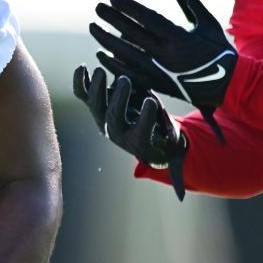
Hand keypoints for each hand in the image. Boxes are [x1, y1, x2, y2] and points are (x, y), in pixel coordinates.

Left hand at [72, 67, 187, 200]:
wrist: (140, 134)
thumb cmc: (162, 137)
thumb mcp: (171, 144)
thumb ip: (174, 154)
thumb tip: (181, 194)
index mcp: (135, 142)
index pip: (139, 131)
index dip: (145, 118)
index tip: (154, 102)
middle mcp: (114, 130)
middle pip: (113, 115)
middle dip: (120, 98)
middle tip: (126, 81)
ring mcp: (101, 116)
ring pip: (95, 104)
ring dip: (98, 88)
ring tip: (102, 71)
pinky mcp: (94, 103)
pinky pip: (83, 94)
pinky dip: (81, 81)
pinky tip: (82, 68)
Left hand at [89, 0, 236, 140]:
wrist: (228, 84)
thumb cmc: (218, 49)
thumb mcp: (207, 21)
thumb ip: (188, 0)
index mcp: (179, 37)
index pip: (146, 18)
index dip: (128, 7)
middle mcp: (165, 54)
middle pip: (131, 34)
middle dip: (112, 19)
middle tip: (97, 8)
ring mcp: (158, 71)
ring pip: (125, 53)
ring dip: (107, 40)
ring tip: (94, 28)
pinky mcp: (156, 84)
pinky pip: (128, 73)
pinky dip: (114, 64)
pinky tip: (101, 54)